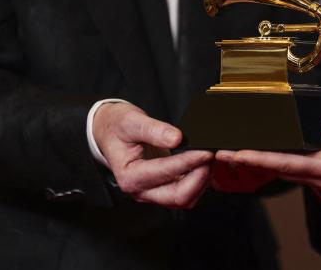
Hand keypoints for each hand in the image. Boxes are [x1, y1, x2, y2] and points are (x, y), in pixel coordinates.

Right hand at [93, 102, 211, 208]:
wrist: (109, 133)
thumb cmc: (117, 127)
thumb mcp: (131, 121)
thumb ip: (154, 130)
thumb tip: (177, 138)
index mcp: (129, 176)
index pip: (164, 173)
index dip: (188, 163)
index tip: (205, 152)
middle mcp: (141, 191)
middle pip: (178, 196)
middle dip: (199, 178)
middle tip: (211, 156)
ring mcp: (152, 193)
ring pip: (185, 198)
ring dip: (201, 182)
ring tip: (210, 159)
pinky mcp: (162, 189)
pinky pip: (185, 193)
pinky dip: (198, 182)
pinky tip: (204, 165)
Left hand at [216, 115, 320, 194]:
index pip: (287, 163)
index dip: (260, 158)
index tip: (236, 154)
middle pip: (278, 169)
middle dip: (250, 162)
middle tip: (221, 153)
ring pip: (283, 170)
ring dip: (259, 162)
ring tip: (234, 152)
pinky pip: (292, 167)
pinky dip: (274, 161)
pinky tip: (263, 153)